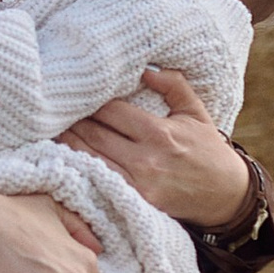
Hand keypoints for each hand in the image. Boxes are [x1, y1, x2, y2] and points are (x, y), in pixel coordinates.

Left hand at [60, 69, 251, 229]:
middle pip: (94, 135)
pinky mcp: (135, 203)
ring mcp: (138, 184)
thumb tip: (145, 69)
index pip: (111, 111)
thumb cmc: (208, 150)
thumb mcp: (195, 111)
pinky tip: (64, 160)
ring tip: (48, 131)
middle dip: (70, 121)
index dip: (88, 101)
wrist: (225, 194)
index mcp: (159, 133)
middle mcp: (146, 159)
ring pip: (91, 160)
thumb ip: (173, 85)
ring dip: (67, 145)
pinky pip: (99, 184)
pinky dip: (80, 170)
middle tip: (49, 110)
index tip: (73, 92)